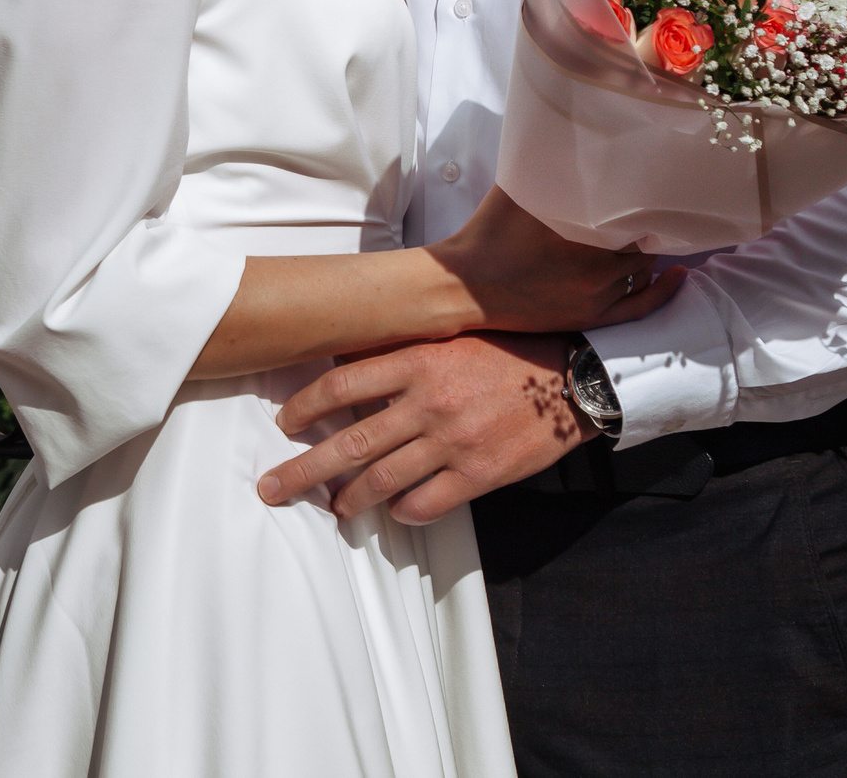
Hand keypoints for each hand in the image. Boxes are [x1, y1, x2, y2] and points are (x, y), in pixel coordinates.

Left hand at [256, 332, 595, 523]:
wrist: (574, 376)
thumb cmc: (508, 350)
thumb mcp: (449, 335)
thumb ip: (401, 350)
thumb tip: (347, 356)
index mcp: (417, 361)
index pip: (340, 385)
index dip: (303, 407)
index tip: (282, 423)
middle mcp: (428, 402)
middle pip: (348, 444)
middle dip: (302, 471)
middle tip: (272, 488)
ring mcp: (453, 442)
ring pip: (382, 481)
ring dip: (349, 500)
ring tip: (333, 509)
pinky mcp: (480, 474)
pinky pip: (426, 504)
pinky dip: (402, 512)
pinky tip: (394, 512)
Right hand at [429, 187, 684, 333]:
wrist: (464, 286)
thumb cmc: (487, 234)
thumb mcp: (516, 189)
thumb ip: (546, 166)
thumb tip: (567, 133)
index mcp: (580, 232)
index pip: (633, 215)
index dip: (643, 202)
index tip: (649, 189)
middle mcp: (596, 266)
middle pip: (641, 242)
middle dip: (645, 227)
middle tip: (651, 210)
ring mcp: (595, 295)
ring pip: (642, 271)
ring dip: (648, 253)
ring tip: (649, 235)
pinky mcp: (589, 318)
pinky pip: (640, 307)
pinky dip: (663, 291)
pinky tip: (678, 275)